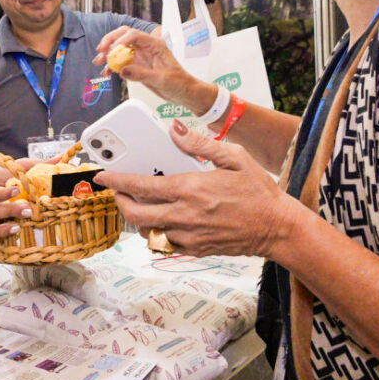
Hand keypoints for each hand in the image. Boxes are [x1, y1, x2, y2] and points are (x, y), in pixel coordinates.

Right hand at [94, 26, 206, 107]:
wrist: (184, 93)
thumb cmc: (180, 83)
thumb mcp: (161, 79)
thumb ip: (141, 74)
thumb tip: (123, 70)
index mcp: (155, 44)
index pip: (134, 35)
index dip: (121, 41)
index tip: (112, 50)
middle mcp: (146, 47)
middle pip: (124, 36)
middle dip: (110, 41)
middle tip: (101, 50)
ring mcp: (141, 56)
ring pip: (120, 48)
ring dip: (108, 53)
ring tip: (99, 62)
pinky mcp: (137, 66)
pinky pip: (121, 62)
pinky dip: (112, 65)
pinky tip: (107, 72)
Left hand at [94, 119, 293, 258]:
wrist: (276, 227)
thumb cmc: (258, 191)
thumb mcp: (234, 157)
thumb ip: (200, 143)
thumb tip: (175, 130)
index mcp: (190, 189)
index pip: (141, 186)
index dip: (116, 180)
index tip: (102, 175)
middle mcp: (185, 215)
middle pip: (135, 214)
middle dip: (119, 201)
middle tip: (117, 191)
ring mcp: (189, 236)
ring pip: (146, 231)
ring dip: (137, 218)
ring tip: (140, 203)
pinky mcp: (195, 249)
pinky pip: (164, 244)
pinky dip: (156, 233)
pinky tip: (161, 219)